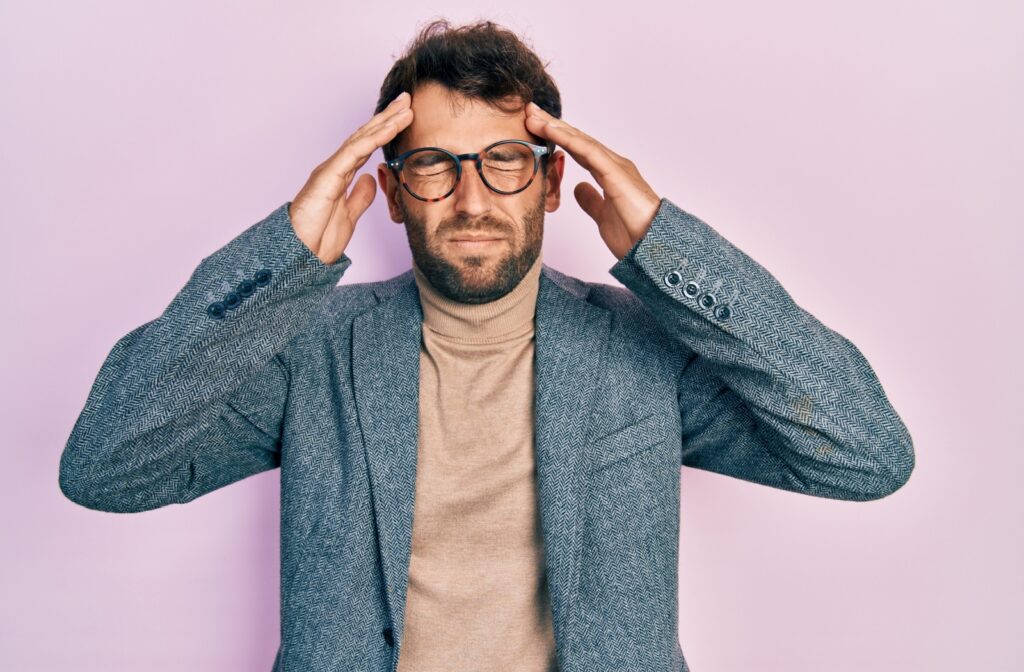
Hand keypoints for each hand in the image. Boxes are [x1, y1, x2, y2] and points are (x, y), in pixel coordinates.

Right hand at [289, 91, 413, 264]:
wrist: (299, 254)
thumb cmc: (317, 239)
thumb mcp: (349, 216)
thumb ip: (359, 197)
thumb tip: (370, 178)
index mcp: (341, 175)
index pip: (367, 147)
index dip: (385, 131)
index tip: (404, 118)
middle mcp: (336, 167)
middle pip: (365, 136)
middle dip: (387, 117)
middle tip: (407, 99)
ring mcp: (331, 169)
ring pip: (362, 138)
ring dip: (385, 121)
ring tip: (405, 106)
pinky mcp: (328, 174)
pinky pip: (354, 151)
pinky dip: (373, 137)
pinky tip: (390, 127)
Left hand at [524, 101, 660, 260]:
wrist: (654, 246)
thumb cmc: (634, 235)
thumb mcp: (603, 216)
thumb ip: (591, 200)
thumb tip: (578, 187)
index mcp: (609, 174)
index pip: (579, 150)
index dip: (558, 138)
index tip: (536, 128)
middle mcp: (613, 165)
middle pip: (578, 139)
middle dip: (553, 125)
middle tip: (530, 110)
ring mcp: (616, 167)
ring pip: (581, 140)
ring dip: (556, 127)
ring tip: (533, 115)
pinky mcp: (616, 173)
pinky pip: (589, 151)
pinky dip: (569, 139)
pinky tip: (551, 130)